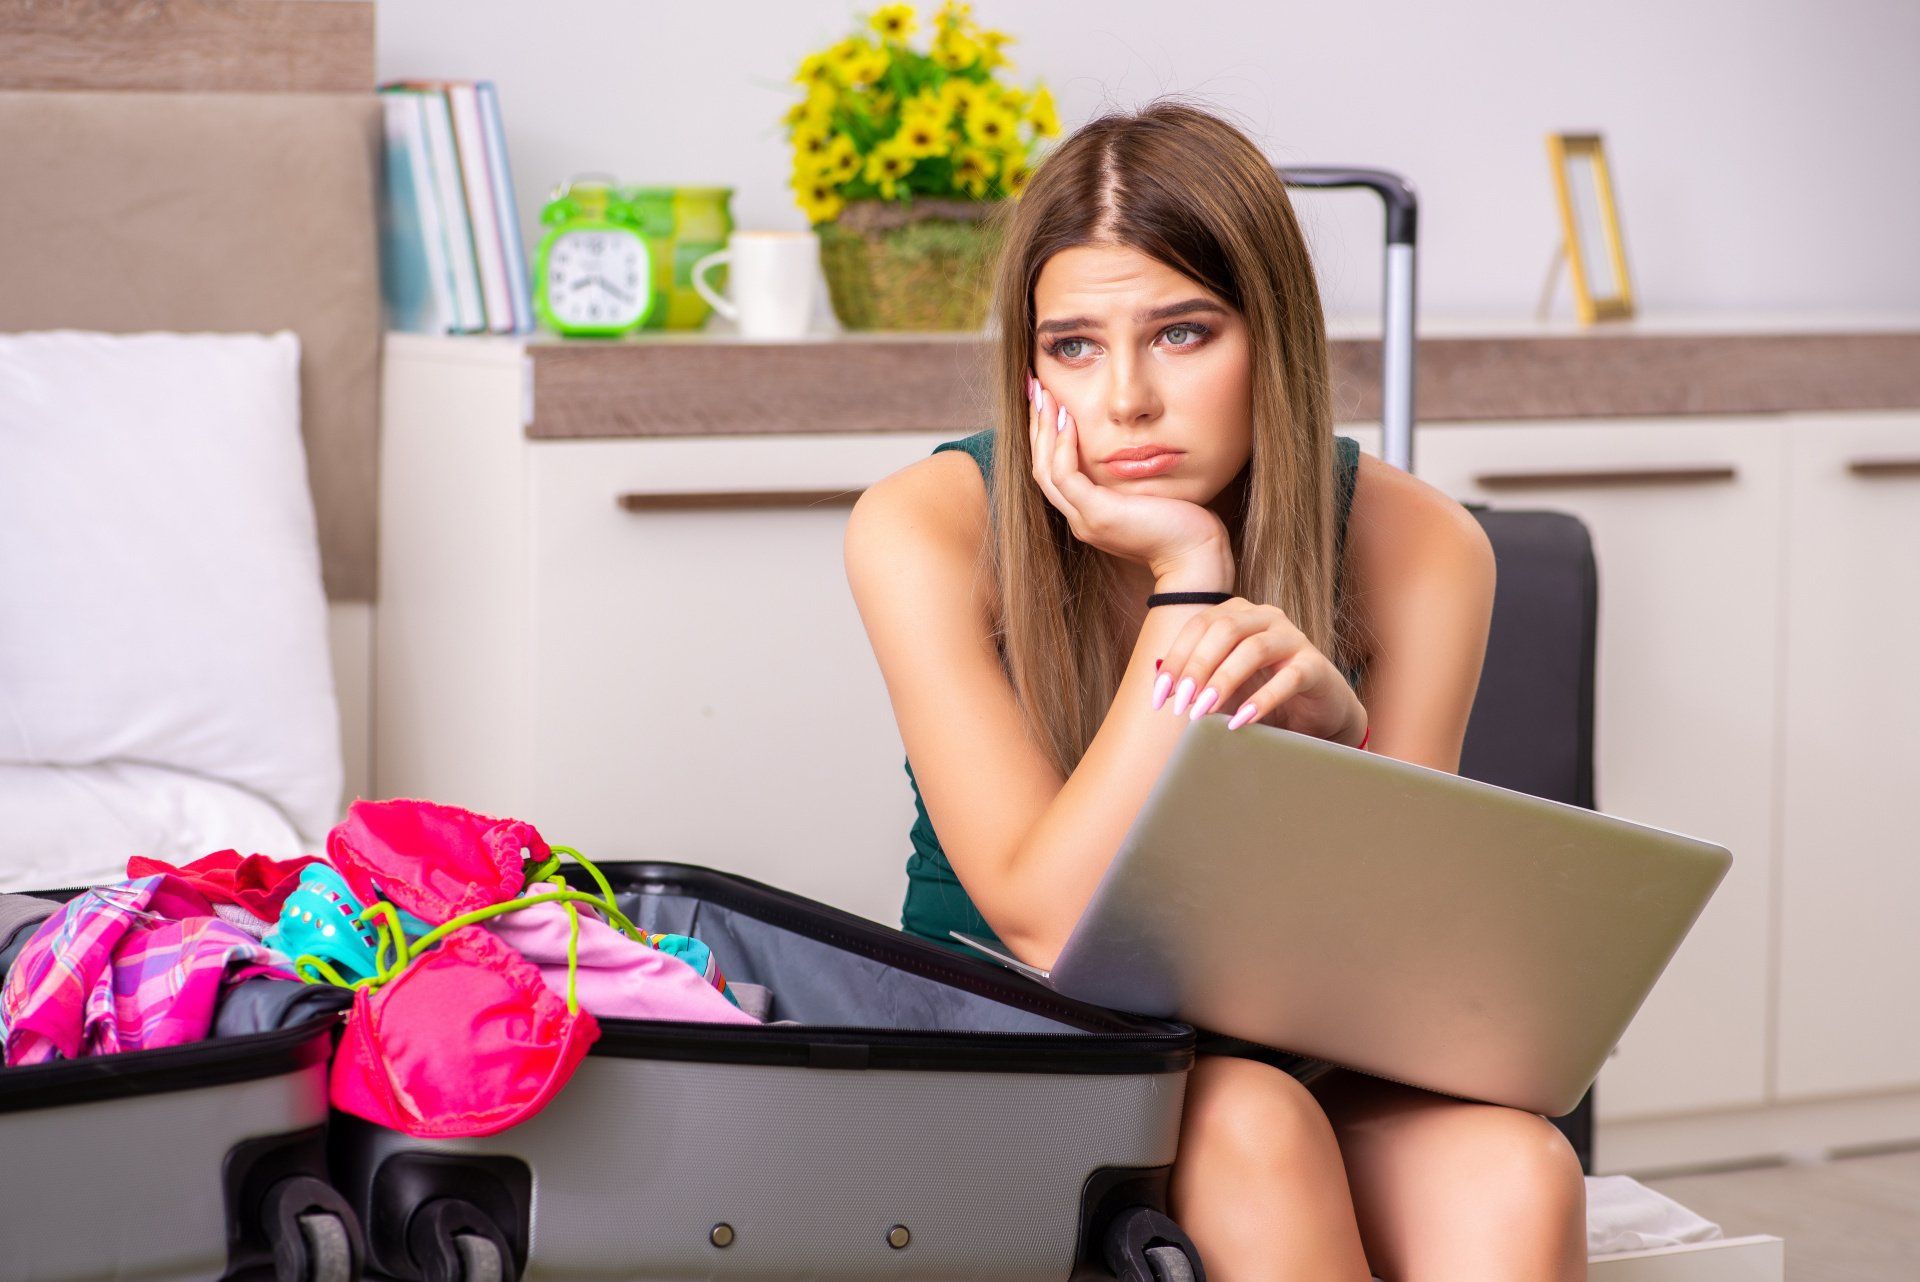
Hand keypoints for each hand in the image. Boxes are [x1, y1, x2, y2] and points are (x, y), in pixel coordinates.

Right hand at [1028, 375, 1230, 583]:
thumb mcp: (1148, 493)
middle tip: (1033, 389)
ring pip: (1045, 470)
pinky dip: (1063, 445)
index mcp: (1088, 514)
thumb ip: (1129, 477)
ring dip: (1043, 429)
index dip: (1046, 436)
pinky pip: (1066, 475)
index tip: (1047, 401)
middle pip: (1041, 467)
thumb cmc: (1182, 524)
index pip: (1054, 471)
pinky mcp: (1097, 515)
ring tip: (1044, 395)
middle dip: (1036, 426)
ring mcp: (1084, 520)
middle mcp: (1079, 519)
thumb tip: (1127, 446)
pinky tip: (1068, 418)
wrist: (1195, 555)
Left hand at [1149, 597, 1367, 742]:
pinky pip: (1288, 678)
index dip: (1176, 659)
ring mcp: (1293, 638)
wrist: (1316, 710)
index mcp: (1239, 613)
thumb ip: (1197, 680)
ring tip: (1204, 712)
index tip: (1159, 696)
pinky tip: (1241, 720)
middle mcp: (1266, 617)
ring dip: (1224, 681)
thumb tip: (1160, 686)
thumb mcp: (1225, 685)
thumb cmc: (1263, 691)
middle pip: (1225, 630)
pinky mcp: (1315, 665)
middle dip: (1197, 668)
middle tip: (1180, 704)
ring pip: (1254, 649)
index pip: (1200, 626)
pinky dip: (1262, 700)